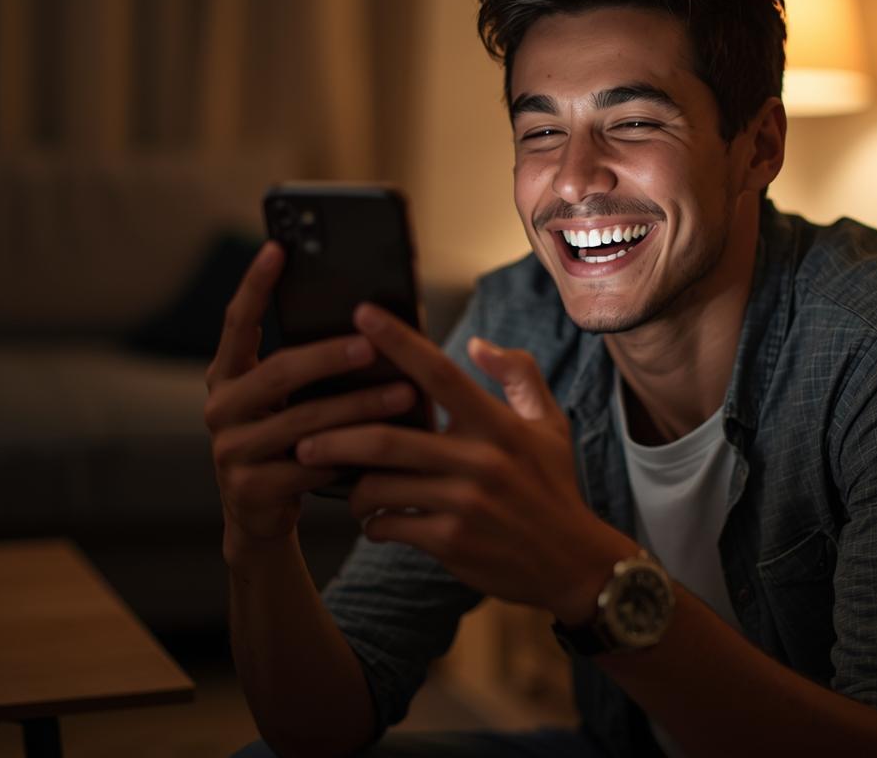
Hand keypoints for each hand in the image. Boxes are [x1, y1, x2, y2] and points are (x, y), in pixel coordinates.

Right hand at [203, 243, 420, 557]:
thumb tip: (369, 324)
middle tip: (372, 344)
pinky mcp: (251, 489)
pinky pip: (310, 467)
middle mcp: (220, 408)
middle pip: (279, 373)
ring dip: (360, 408)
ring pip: (304, 422)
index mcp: (226, 376)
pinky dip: (352, 456)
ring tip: (404, 394)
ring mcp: (231, 450)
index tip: (279, 247)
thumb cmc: (289, 442)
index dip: (255, 285)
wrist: (261, 515)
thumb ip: (306, 368)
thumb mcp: (289, 402)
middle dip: (330, 356)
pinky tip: (388, 448)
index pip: (237, 322)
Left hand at [295, 303, 636, 622]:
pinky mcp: (452, 542)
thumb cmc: (554, 487)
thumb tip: (477, 343)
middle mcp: (480, 460)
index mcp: (498, 425)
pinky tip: (374, 522)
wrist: (573, 563)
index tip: (361, 313)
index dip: (398, 341)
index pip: (440, 373)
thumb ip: (518, 376)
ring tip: (347, 487)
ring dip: (353, 488)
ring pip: (380, 486)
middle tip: (302, 437)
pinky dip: (373, 524)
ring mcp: (464, 504)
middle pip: (387, 439)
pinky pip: (391, 525)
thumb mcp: (549, 425)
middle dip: (335, 438)